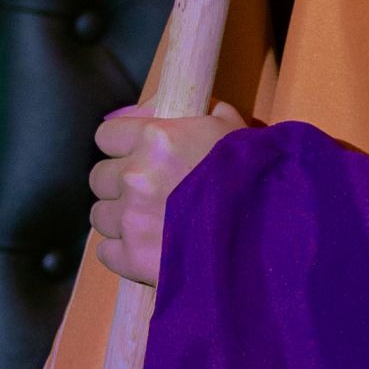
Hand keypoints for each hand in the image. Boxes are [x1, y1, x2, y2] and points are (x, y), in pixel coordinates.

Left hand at [89, 102, 240, 286]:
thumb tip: (198, 111)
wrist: (269, 234)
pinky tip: (147, 250)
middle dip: (119, 185)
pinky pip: (107, 253)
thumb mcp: (234, 132)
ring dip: (120, 219)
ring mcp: (130, 219)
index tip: (135, 155)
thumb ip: (207, 116)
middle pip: (99, 178)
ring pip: (101, 216)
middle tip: (147, 195)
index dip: (121, 146)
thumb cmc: (254, 179)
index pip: (106, 136)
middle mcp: (135, 176)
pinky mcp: (133, 257)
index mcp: (154, 138)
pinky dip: (123, 253)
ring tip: (149, 226)